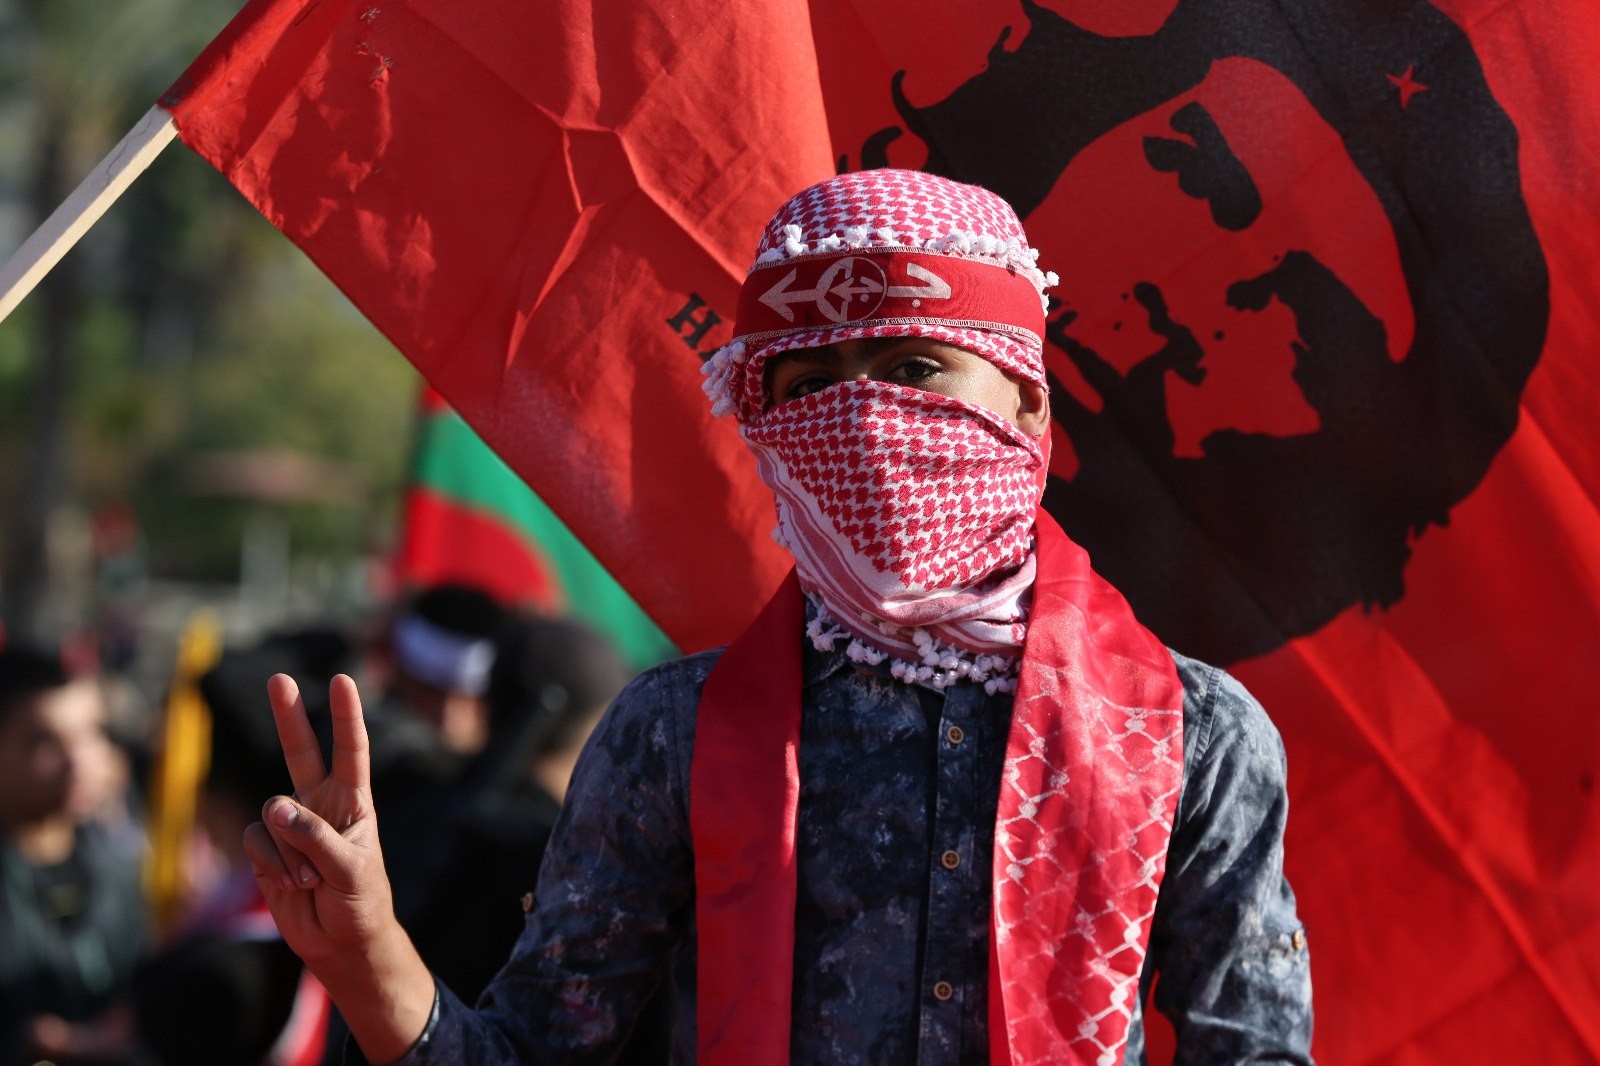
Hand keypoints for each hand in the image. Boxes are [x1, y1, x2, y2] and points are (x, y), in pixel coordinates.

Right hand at [244, 673, 392, 968]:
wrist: (340, 942)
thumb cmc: (360, 901)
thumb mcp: (351, 869)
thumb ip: (315, 837)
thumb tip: (274, 808)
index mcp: (354, 801)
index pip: (351, 752)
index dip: (345, 716)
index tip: (343, 680)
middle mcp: (319, 804)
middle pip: (300, 751)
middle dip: (288, 715)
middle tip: (278, 678)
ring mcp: (289, 824)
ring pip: (272, 812)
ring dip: (288, 849)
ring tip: (310, 879)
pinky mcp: (264, 848)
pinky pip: (255, 839)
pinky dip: (270, 862)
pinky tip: (288, 883)